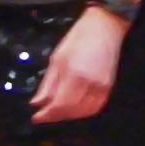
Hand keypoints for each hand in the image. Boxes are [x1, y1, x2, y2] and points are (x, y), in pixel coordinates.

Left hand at [30, 7, 126, 123]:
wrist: (104, 27)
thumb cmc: (77, 39)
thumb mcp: (57, 59)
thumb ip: (48, 84)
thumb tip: (37, 103)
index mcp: (74, 75)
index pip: (59, 104)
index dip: (46, 114)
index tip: (35, 117)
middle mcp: (90, 85)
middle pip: (71, 110)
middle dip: (56, 116)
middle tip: (44, 114)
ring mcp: (102, 88)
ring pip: (84, 112)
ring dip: (69, 116)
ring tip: (57, 112)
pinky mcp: (109, 87)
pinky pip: (95, 107)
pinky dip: (83, 112)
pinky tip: (73, 109)